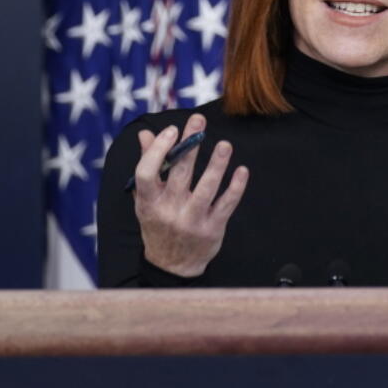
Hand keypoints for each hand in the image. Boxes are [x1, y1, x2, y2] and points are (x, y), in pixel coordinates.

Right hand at [132, 113, 248, 276]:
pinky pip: (226, 204)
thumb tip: (145, 134)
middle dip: (190, 144)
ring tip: (225, 145)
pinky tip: (241, 170)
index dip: (158, 149)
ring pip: (207, 188)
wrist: (172, 266)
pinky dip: (235, 187)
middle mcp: (169, 211)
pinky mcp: (213, 228)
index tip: (172, 130)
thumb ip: (147, 165)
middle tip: (199, 122)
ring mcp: (192, 220)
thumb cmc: (158, 224)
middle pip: (180, 173)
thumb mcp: (146, 200)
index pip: (147, 172)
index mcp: (149, 202)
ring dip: (217, 164)